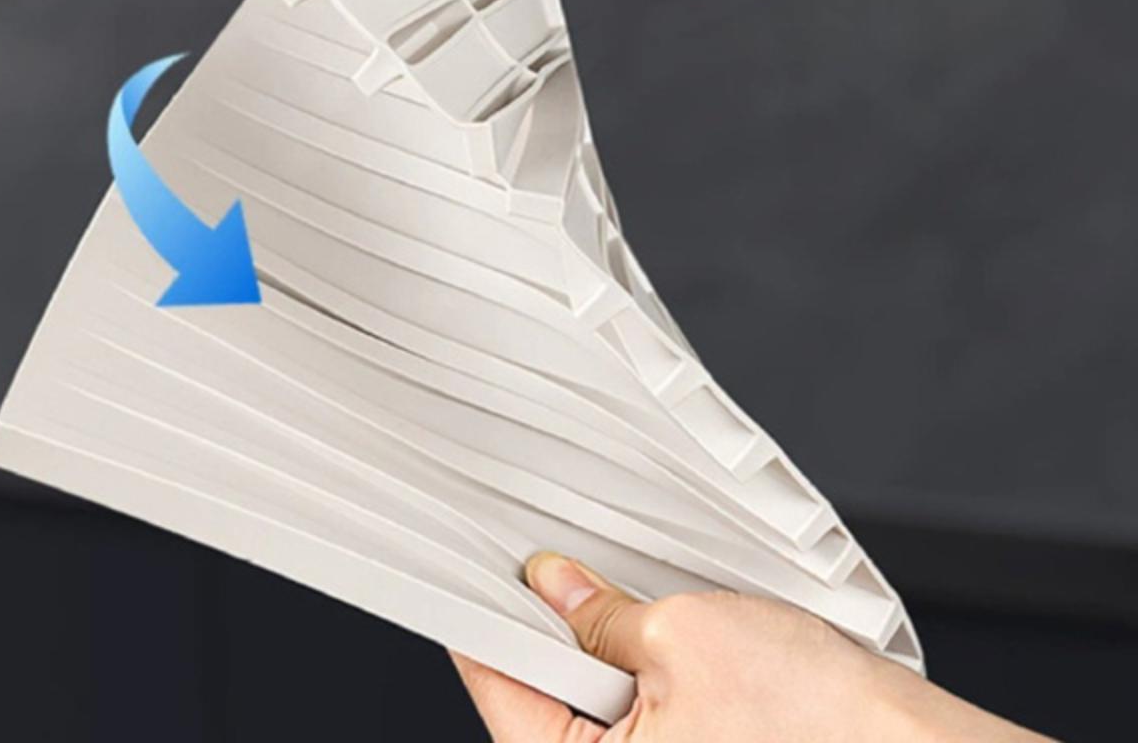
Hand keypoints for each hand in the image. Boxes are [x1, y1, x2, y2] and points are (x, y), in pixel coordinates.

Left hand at [452, 554, 1055, 741]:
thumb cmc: (819, 725)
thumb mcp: (685, 639)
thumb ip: (602, 614)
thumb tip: (554, 585)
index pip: (498, 684)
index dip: (480, 612)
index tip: (462, 563)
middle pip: (543, 692)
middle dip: (546, 623)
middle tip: (545, 555)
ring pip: (595, 702)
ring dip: (600, 644)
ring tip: (618, 593)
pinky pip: (642, 715)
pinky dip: (640, 668)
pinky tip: (656, 627)